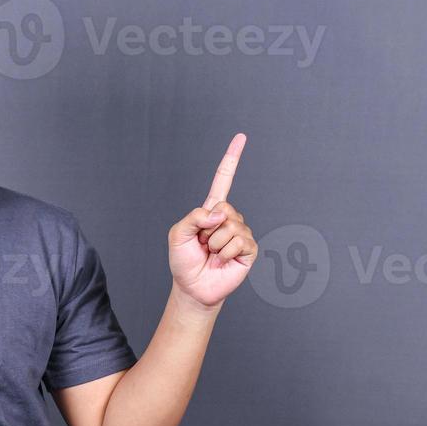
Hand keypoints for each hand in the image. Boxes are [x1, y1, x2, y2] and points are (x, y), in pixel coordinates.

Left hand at [168, 132, 255, 308]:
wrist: (193, 288)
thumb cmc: (184, 262)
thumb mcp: (177, 234)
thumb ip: (193, 217)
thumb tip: (220, 212)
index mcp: (211, 210)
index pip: (223, 180)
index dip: (232, 159)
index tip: (241, 137)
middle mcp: (229, 218)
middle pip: (225, 207)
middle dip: (208, 228)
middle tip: (203, 244)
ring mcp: (240, 233)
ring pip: (230, 226)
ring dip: (215, 243)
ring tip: (212, 254)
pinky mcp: (249, 250)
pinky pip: (239, 242)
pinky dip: (225, 252)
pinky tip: (222, 260)